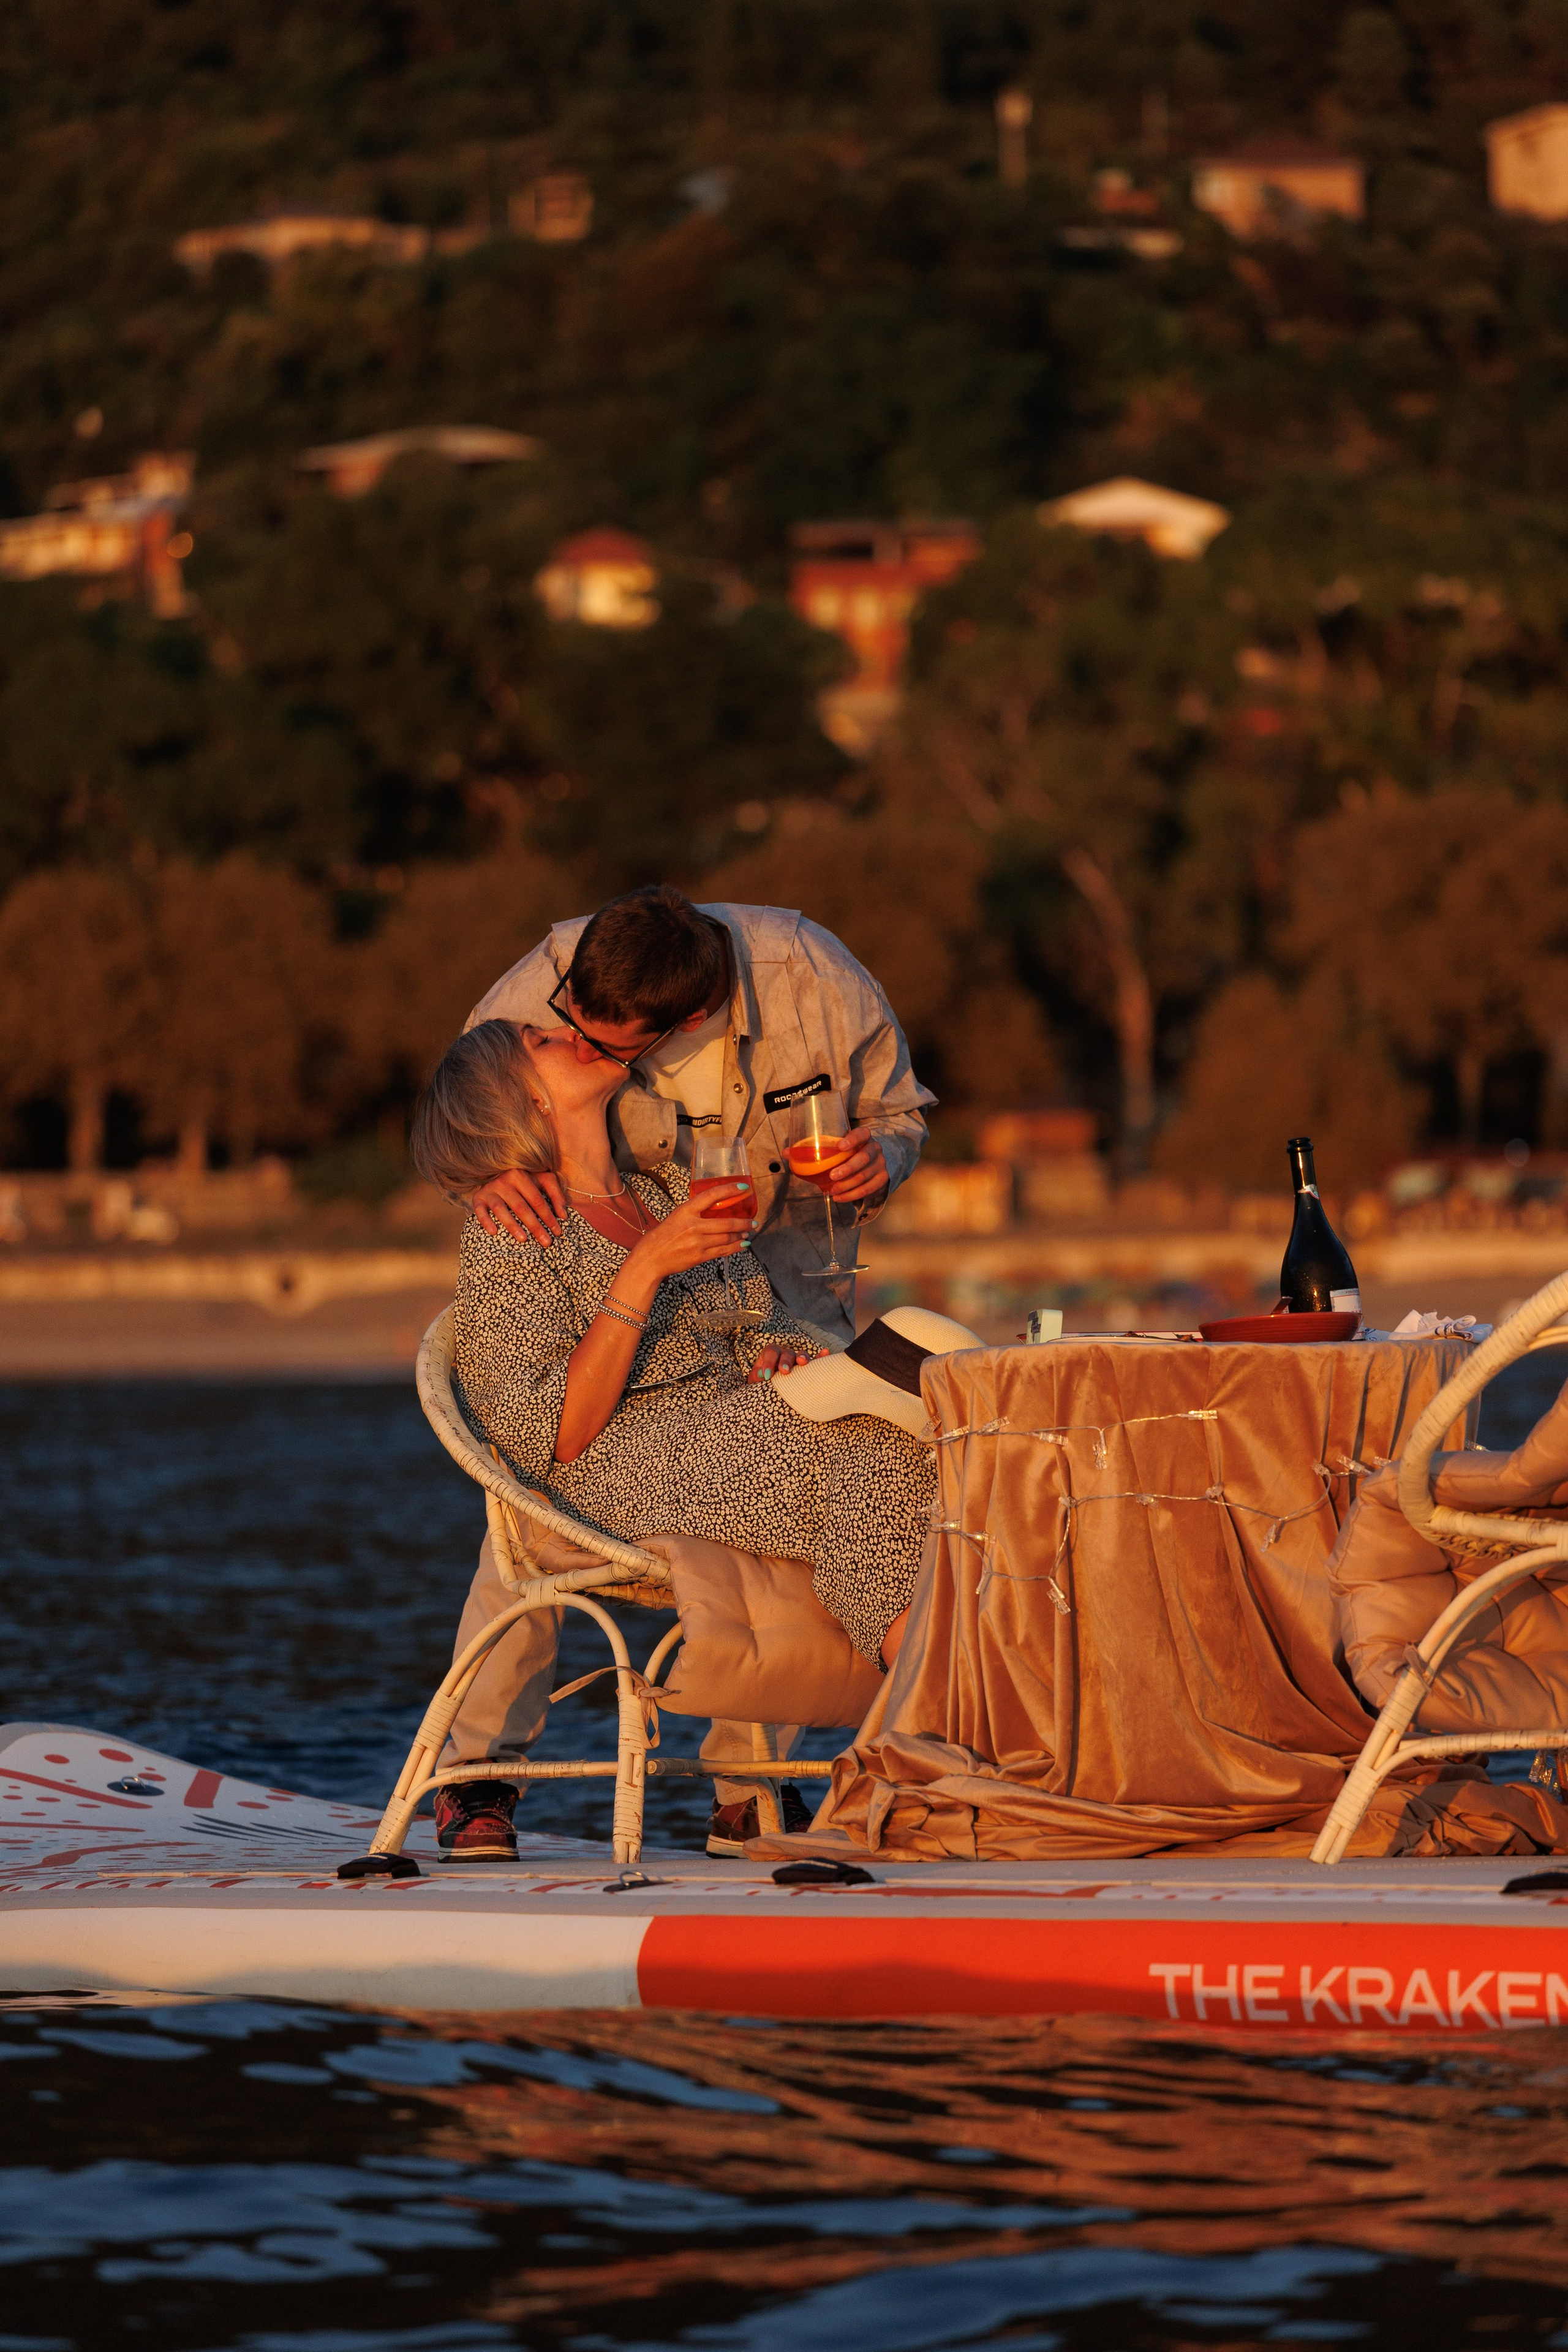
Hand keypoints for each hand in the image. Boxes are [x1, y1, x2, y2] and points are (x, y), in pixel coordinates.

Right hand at [471, 1167, 564, 1245]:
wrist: (496, 1172)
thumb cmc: (524, 1180)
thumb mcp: (542, 1180)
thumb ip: (556, 1194)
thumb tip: (564, 1215)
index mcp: (521, 1175)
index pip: (537, 1200)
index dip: (548, 1216)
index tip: (557, 1232)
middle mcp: (504, 1181)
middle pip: (521, 1207)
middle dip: (535, 1226)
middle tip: (546, 1242)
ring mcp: (490, 1189)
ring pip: (501, 1210)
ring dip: (512, 1226)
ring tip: (524, 1239)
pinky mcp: (478, 1197)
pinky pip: (480, 1211)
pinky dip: (485, 1221)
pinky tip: (494, 1232)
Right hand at [630, 1186, 755, 1282]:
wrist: (651, 1258)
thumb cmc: (662, 1237)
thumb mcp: (676, 1217)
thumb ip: (693, 1214)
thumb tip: (713, 1211)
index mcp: (685, 1210)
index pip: (711, 1195)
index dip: (729, 1190)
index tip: (744, 1188)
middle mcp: (693, 1225)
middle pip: (726, 1223)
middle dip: (743, 1222)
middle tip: (753, 1222)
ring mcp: (697, 1242)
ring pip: (726, 1238)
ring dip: (740, 1235)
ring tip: (747, 1233)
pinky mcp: (699, 1256)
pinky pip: (722, 1251)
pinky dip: (735, 1247)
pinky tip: (742, 1244)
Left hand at [749, 1342, 826, 1382]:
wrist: (768, 1390)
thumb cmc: (761, 1383)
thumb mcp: (754, 1380)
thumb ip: (756, 1377)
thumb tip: (763, 1375)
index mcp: (770, 1354)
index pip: (771, 1352)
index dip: (769, 1362)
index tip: (767, 1375)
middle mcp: (785, 1354)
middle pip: (787, 1353)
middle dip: (785, 1361)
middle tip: (784, 1371)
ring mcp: (797, 1360)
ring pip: (801, 1355)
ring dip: (802, 1358)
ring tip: (802, 1363)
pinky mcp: (807, 1367)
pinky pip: (815, 1361)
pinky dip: (820, 1357)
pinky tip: (825, 1352)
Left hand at [826, 1126, 887, 1203]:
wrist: (872, 1163)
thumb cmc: (851, 1153)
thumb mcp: (842, 1147)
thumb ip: (824, 1149)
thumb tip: (791, 1154)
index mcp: (865, 1136)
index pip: (861, 1134)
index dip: (852, 1140)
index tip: (839, 1146)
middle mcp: (875, 1149)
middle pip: (864, 1158)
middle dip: (847, 1168)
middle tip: (832, 1176)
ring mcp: (880, 1164)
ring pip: (864, 1177)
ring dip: (846, 1186)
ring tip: (832, 1190)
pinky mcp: (882, 1179)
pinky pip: (867, 1190)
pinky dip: (851, 1196)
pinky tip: (839, 1197)